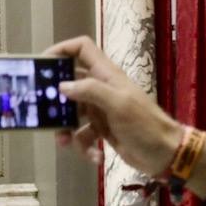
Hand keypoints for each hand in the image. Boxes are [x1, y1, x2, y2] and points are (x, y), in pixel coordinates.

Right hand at [43, 35, 183, 176]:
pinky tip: (94, 156)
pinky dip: (84, 147)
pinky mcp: (101, 130)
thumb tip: (62, 86)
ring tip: (63, 142)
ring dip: (65, 129)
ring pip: (71, 113)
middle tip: (40, 110)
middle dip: (54, 98)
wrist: (165, 153)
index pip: (82, 49)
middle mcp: (101, 89)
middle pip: (69, 83)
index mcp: (107, 75)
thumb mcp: (118, 104)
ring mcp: (100, 110)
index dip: (62, 50)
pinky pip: (82, 135)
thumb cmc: (144, 125)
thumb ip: (90, 90)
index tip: (42, 64)